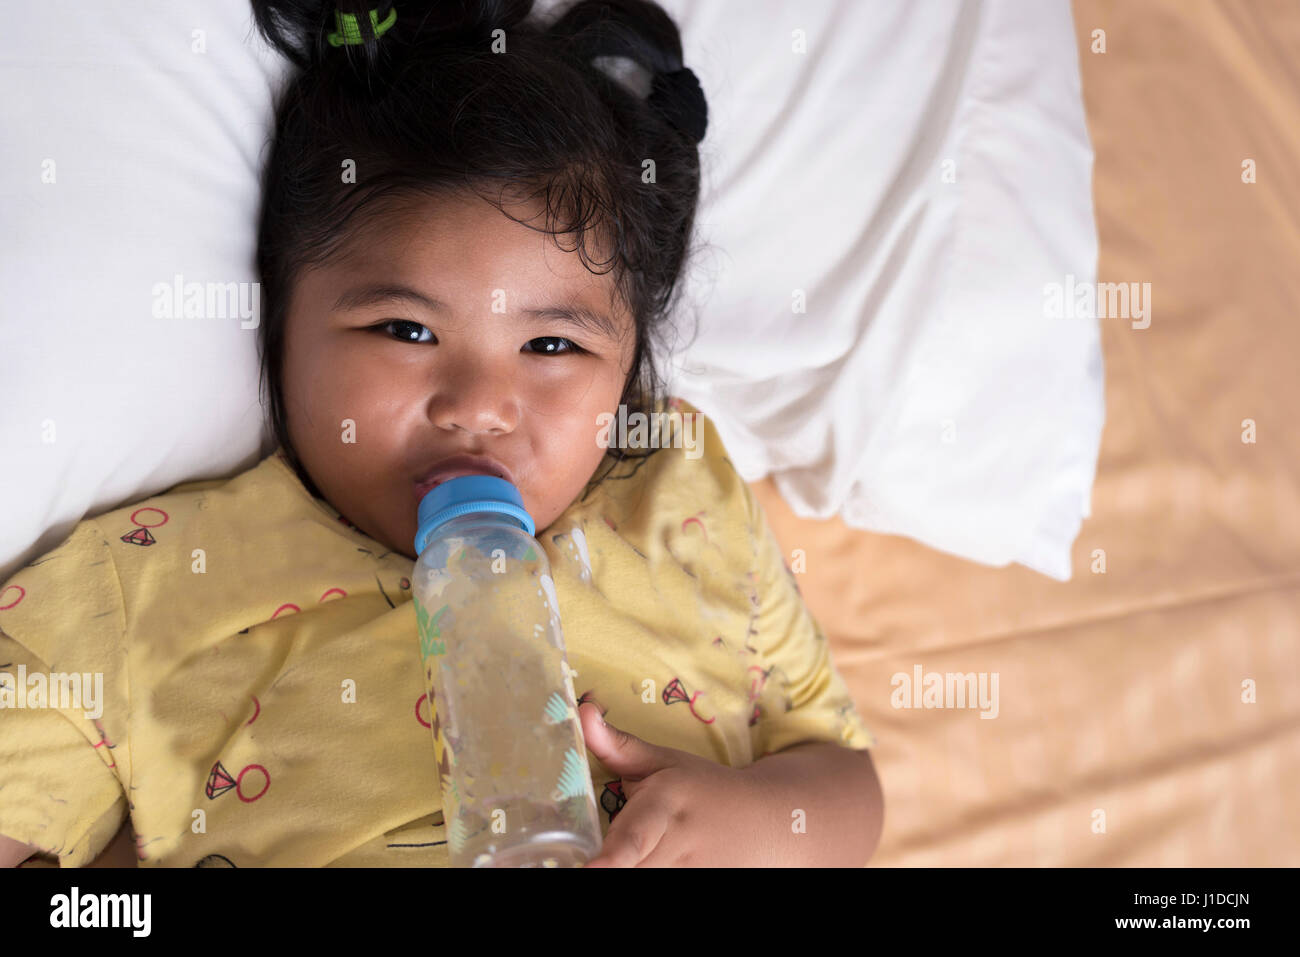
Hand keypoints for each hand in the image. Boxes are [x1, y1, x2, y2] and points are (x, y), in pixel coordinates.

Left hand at [578, 701, 774, 866]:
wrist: (767, 824)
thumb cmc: (704, 789)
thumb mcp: (664, 762)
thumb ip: (618, 746)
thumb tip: (582, 712)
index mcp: (663, 807)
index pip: (633, 840)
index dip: (609, 861)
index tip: (590, 869)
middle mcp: (676, 848)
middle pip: (626, 867)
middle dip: (607, 860)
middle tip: (594, 851)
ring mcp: (690, 875)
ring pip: (640, 876)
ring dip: (633, 864)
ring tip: (650, 844)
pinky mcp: (694, 885)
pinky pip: (657, 883)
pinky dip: (648, 870)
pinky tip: (661, 855)